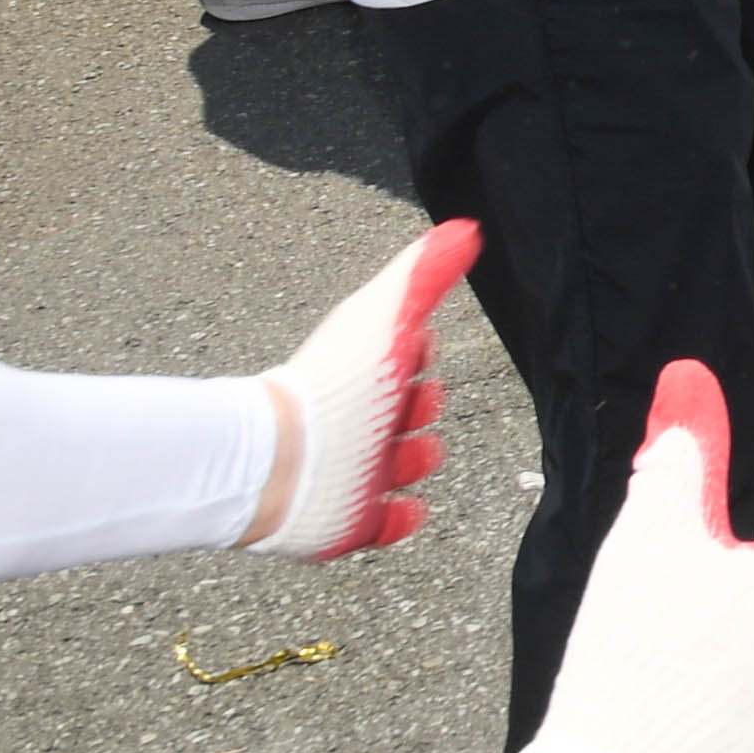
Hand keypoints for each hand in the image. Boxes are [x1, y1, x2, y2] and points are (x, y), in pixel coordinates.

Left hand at [246, 220, 480, 557]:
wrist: (288, 459)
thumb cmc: (338, 384)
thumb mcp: (386, 315)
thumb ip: (424, 274)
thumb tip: (465, 227)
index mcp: (372, 373)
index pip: (406, 362)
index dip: (419, 351)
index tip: (421, 343)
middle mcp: (365, 422)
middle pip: (408, 413)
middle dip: (423, 405)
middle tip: (419, 400)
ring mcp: (359, 473)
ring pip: (402, 466)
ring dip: (420, 458)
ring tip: (417, 451)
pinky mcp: (354, 520)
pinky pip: (385, 524)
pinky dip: (403, 519)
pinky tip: (410, 509)